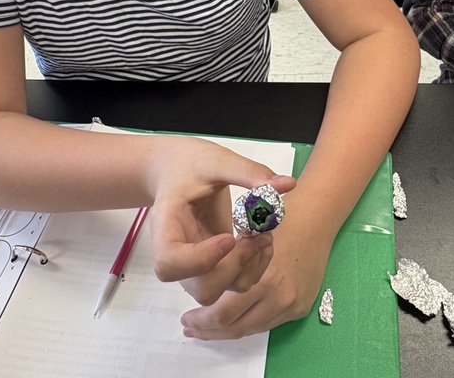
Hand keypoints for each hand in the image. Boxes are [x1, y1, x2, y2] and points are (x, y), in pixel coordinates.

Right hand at [148, 137, 295, 305]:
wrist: (177, 170)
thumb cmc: (191, 164)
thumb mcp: (218, 161)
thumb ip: (249, 172)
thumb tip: (288, 183)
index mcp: (165, 226)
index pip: (170, 262)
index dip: (202, 259)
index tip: (228, 237)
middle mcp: (175, 254)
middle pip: (200, 288)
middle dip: (234, 268)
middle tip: (254, 238)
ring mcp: (192, 266)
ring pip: (217, 293)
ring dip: (247, 270)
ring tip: (263, 238)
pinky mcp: (210, 266)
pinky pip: (230, 284)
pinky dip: (252, 270)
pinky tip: (261, 243)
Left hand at [179, 194, 328, 338]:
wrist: (315, 219)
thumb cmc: (275, 221)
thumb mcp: (244, 240)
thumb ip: (224, 269)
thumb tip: (199, 291)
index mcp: (262, 281)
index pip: (223, 314)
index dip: (200, 321)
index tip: (185, 320)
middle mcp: (277, 298)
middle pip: (235, 327)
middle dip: (209, 330)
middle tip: (191, 326)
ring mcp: (291, 305)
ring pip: (251, 329)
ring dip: (227, 330)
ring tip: (208, 327)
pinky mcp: (300, 309)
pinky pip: (268, 323)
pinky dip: (248, 321)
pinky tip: (235, 316)